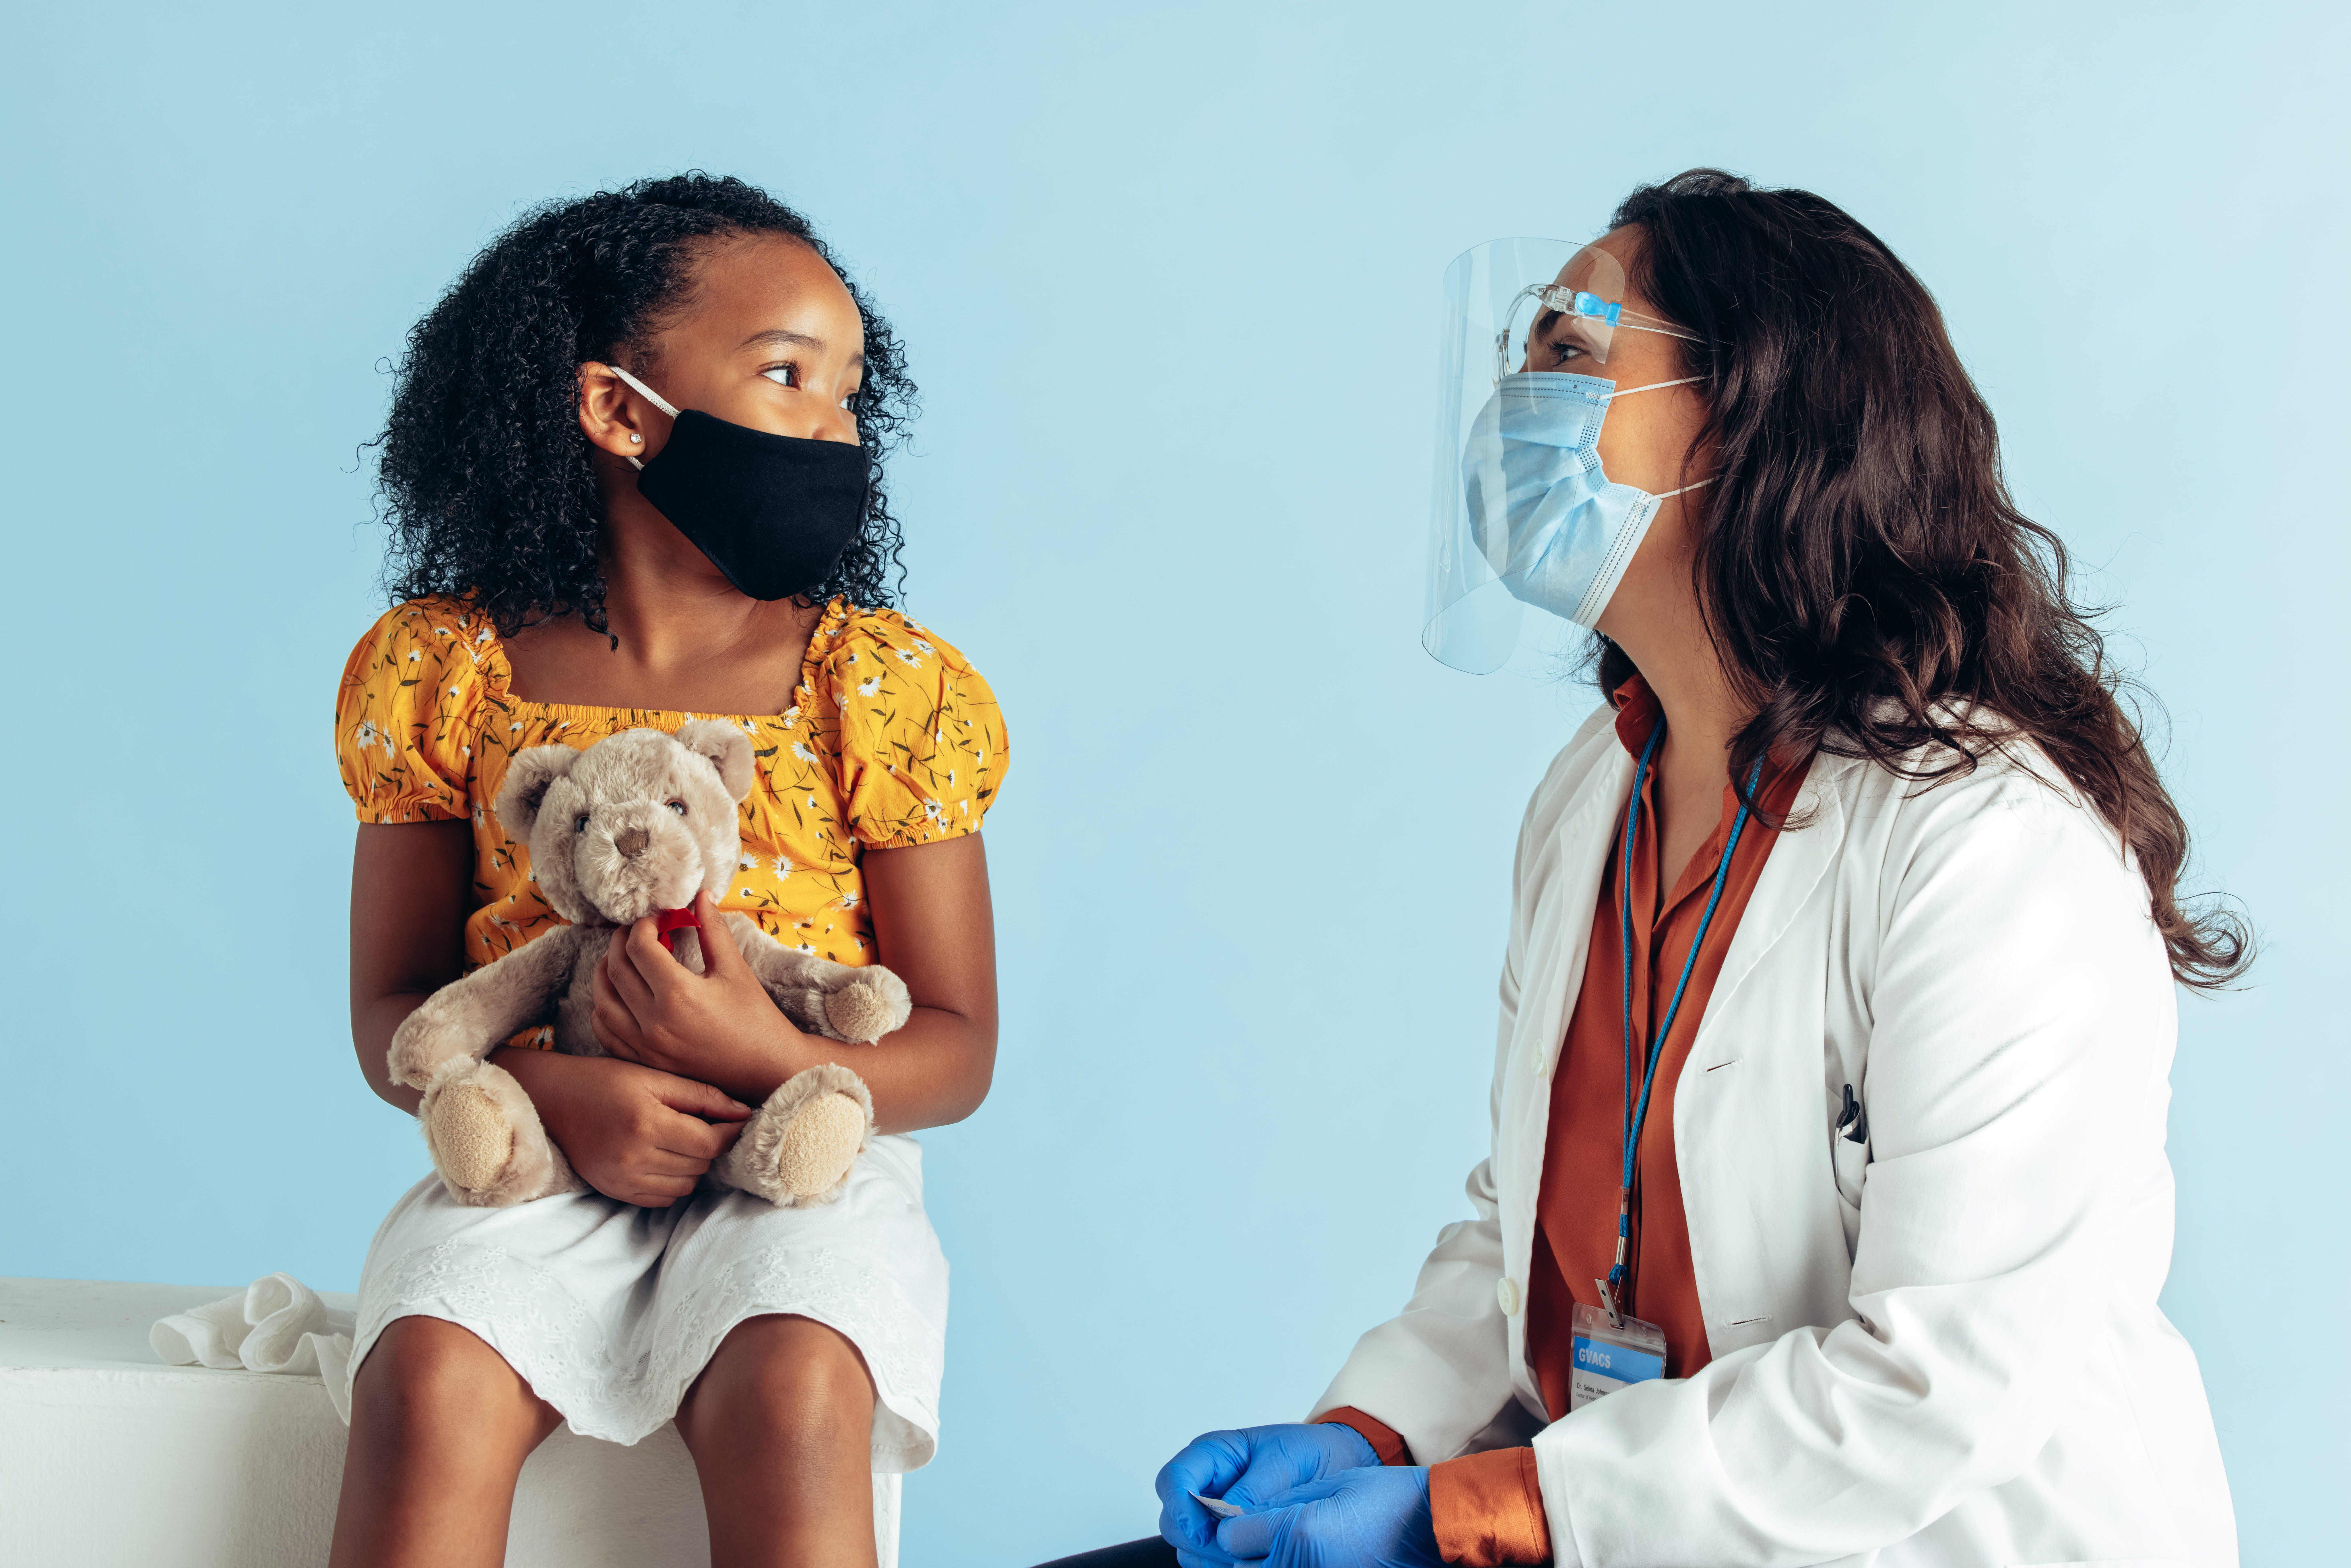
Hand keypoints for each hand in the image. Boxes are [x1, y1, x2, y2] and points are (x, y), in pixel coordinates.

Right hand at [497, 1048, 750, 1207]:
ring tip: (680, 1140)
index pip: (709, 1143)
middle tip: (701, 1125)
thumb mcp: (655, 1077)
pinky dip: (672, 1182)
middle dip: (709, 1146)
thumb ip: (703, 1096)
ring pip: (685, 1185)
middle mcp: (633, 1158)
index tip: (734, 1120)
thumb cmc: (607, 1081)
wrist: (554, 1101)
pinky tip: (663, 1158)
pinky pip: (662, 1199)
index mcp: (646, 1124)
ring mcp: (622, 1179)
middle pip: (700, 1165)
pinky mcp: (615, 1191)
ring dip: (693, 1166)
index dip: (729, 1133)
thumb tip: (745, 1113)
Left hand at [592, 892, 810, 1102]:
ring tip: (619, 959)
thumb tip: (701, 895)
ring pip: (602, 1002)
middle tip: (636, 931)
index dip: (643, 925)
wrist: (767, 1069)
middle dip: (621, 942)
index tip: (656, 918)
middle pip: (616, 970)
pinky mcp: (645, 1062)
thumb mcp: (736, 969)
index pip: (640, 947)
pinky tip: (615, 996)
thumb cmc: (756, 1018)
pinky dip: (603, 1010)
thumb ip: (714, 930)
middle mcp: (654, 1022)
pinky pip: (606, 1033)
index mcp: (678, 994)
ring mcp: (646, 1046)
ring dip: (604, 974)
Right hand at [1156, 1423, 1377, 1565]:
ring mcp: (1211, 1515)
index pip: (1173, 1479)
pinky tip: (1251, 1560)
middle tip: (1237, 1550)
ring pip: (1187, 1546)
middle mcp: (1204, 1485)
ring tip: (1252, 1554)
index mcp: (1212, 1455)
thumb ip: (1256, 1487)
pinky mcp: (1224, 1539)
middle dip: (1198, 1540)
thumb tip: (1229, 1513)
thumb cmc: (1306, 1453)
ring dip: (1212, 1557)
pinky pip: (1207, 1560)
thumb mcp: (1286, 1459)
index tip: (1204, 1531)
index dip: (1181, 1507)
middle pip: (1173, 1519)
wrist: (1333, 1464)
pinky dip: (1222, 1565)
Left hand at [1215, 1466, 1439, 1567]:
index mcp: (1298, 1530)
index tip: (1240, 1522)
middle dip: (1241, 1554)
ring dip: (1262, 1565)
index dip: (1233, 1527)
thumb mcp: (1329, 1486)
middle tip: (1251, 1540)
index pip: (1232, 1537)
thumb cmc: (1389, 1502)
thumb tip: (1247, 1514)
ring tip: (1277, 1550)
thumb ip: (1282, 1502)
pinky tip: (1296, 1560)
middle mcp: (1300, 1565)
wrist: (1431, 1528)